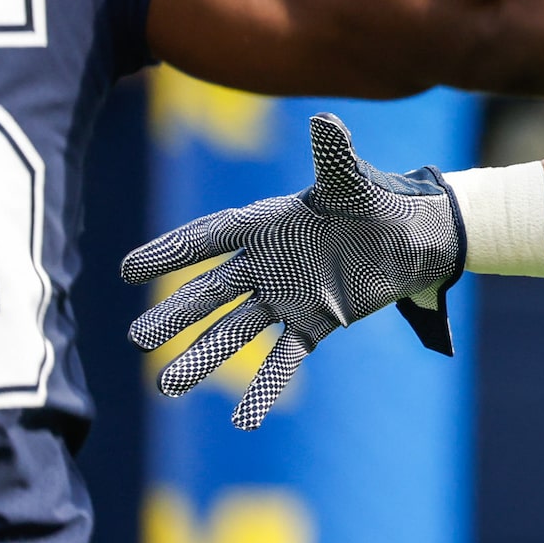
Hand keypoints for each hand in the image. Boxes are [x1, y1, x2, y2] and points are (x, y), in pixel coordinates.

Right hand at [122, 113, 464, 429]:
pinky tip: (243, 422)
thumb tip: (325, 120)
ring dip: (203, 357)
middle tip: (138, 339)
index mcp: (268, 225)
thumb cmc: (378, 200)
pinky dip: (265, 388)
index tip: (128, 270)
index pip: (210, 237)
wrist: (414, 236)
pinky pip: (284, 358)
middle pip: (213, 291)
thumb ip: (333, 155)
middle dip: (176, 314)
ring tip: (168, 386)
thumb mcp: (353, 181)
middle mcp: (268, 264)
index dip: (171, 252)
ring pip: (236, 330)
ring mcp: (288, 296)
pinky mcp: (315, 322)